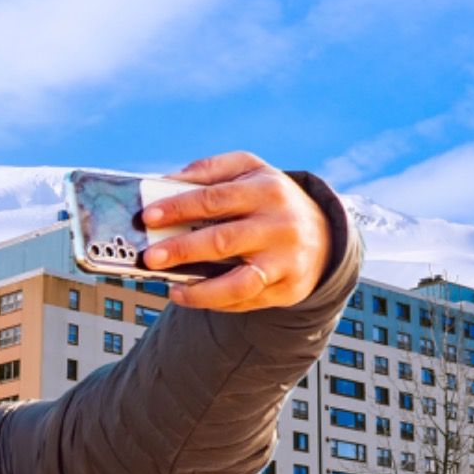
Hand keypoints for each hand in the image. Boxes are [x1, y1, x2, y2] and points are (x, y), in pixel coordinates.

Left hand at [141, 151, 332, 312]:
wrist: (324, 234)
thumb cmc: (270, 199)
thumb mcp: (249, 171)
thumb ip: (209, 171)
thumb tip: (164, 182)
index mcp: (266, 190)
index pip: (215, 198)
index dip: (178, 208)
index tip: (148, 216)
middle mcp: (279, 225)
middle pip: (223, 241)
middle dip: (182, 250)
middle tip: (150, 258)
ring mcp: (285, 261)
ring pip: (238, 283)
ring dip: (200, 291)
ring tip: (173, 290)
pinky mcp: (288, 289)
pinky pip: (246, 301)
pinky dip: (217, 302)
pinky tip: (194, 296)